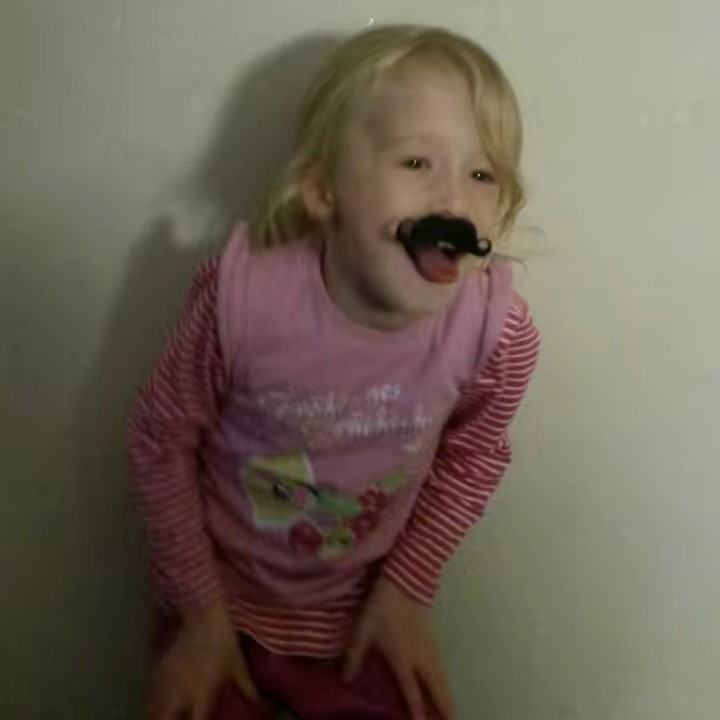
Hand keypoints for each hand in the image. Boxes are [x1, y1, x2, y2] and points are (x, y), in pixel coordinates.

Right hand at [149, 602, 257, 719]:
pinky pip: (149, 693)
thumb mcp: (238, 666)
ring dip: (158, 715)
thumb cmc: (223, 641)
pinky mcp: (159, 668)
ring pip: (151, 709)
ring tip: (167, 715)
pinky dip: (152, 700)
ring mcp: (167, 680)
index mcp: (201, 692)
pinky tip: (158, 701)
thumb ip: (248, 688)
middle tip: (178, 719)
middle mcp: (180, 690)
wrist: (204, 615)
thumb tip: (262, 702)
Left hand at [344, 577, 455, 719]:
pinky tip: (445, 686)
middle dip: (445, 708)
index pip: (412, 691)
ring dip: (448, 697)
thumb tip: (346, 680)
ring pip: (442, 678)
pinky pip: (442, 667)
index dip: (417, 711)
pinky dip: (446, 682)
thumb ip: (354, 657)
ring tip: (452, 713)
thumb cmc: (382, 607)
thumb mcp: (363, 632)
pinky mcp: (433, 638)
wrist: (404, 581)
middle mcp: (420, 657)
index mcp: (402, 658)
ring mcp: (429, 647)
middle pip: (436, 688)